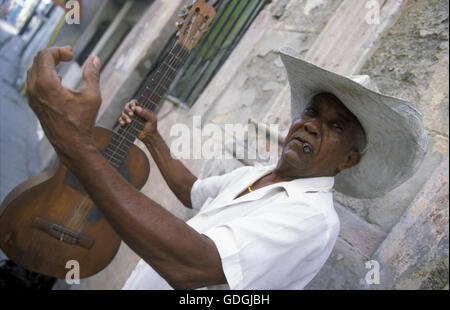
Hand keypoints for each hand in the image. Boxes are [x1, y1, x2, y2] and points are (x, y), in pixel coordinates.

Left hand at [26, 46, 100, 164]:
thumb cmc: (82, 122)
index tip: (72, 54)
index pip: (45, 55)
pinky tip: (58, 79)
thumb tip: (95, 59)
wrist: (71, 144)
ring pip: (34, 70)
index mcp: (47, 84)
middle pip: (38, 60)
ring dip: (48, 64)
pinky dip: (44, 74)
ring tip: (63, 63)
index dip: (59, 50)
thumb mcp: (92, 96)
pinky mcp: (34, 104)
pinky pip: (34, 82)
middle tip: (68, 55)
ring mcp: (32, 97)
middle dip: (54, 54)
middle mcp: (35, 89)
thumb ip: (92, 75)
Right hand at [118, 99, 157, 143]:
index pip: (134, 102)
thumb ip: (146, 113)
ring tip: (129, 122)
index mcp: (140, 108)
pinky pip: (120, 120)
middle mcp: (134, 112)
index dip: (132, 103)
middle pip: (127, 106)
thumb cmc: (152, 127)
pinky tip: (123, 124)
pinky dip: (120, 121)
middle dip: (128, 110)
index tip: (133, 108)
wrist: (148, 137)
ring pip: (123, 113)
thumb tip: (137, 108)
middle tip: (132, 115)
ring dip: (124, 116)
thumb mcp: (152, 119)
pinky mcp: (126, 123)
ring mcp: (129, 117)